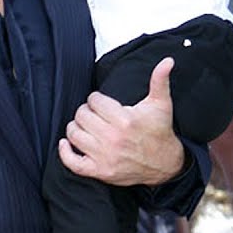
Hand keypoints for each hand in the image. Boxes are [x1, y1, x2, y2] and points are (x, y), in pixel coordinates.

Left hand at [59, 57, 183, 186]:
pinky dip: (65, 152)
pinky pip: (73, 163)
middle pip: (81, 116)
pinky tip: (66, 142)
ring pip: (74, 135)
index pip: (94, 101)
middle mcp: (113, 138)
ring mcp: (105, 157)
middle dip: (86, 112)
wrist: (165, 163)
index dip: (96, 99)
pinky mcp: (100, 171)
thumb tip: (167, 60)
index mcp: (125, 120)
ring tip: (85, 126)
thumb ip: (159, 80)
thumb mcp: (161, 104)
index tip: (101, 103)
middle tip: (94, 114)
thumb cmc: (159, 131)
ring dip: (76, 128)